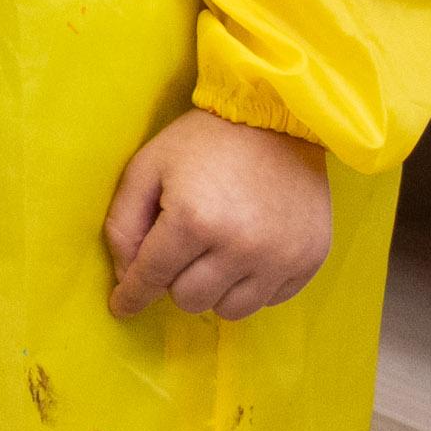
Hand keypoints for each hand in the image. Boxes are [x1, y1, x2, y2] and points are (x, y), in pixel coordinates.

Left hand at [104, 108, 333, 319]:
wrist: (278, 121)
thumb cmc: (204, 142)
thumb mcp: (147, 167)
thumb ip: (124, 222)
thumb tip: (126, 274)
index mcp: (193, 220)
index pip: (152, 277)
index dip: (131, 295)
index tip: (121, 306)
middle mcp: (239, 247)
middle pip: (189, 300)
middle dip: (174, 279)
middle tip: (181, 247)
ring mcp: (279, 259)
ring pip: (229, 310)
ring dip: (213, 289)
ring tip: (214, 251)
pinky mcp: (309, 262)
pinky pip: (267, 301)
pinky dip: (249, 285)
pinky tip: (245, 253)